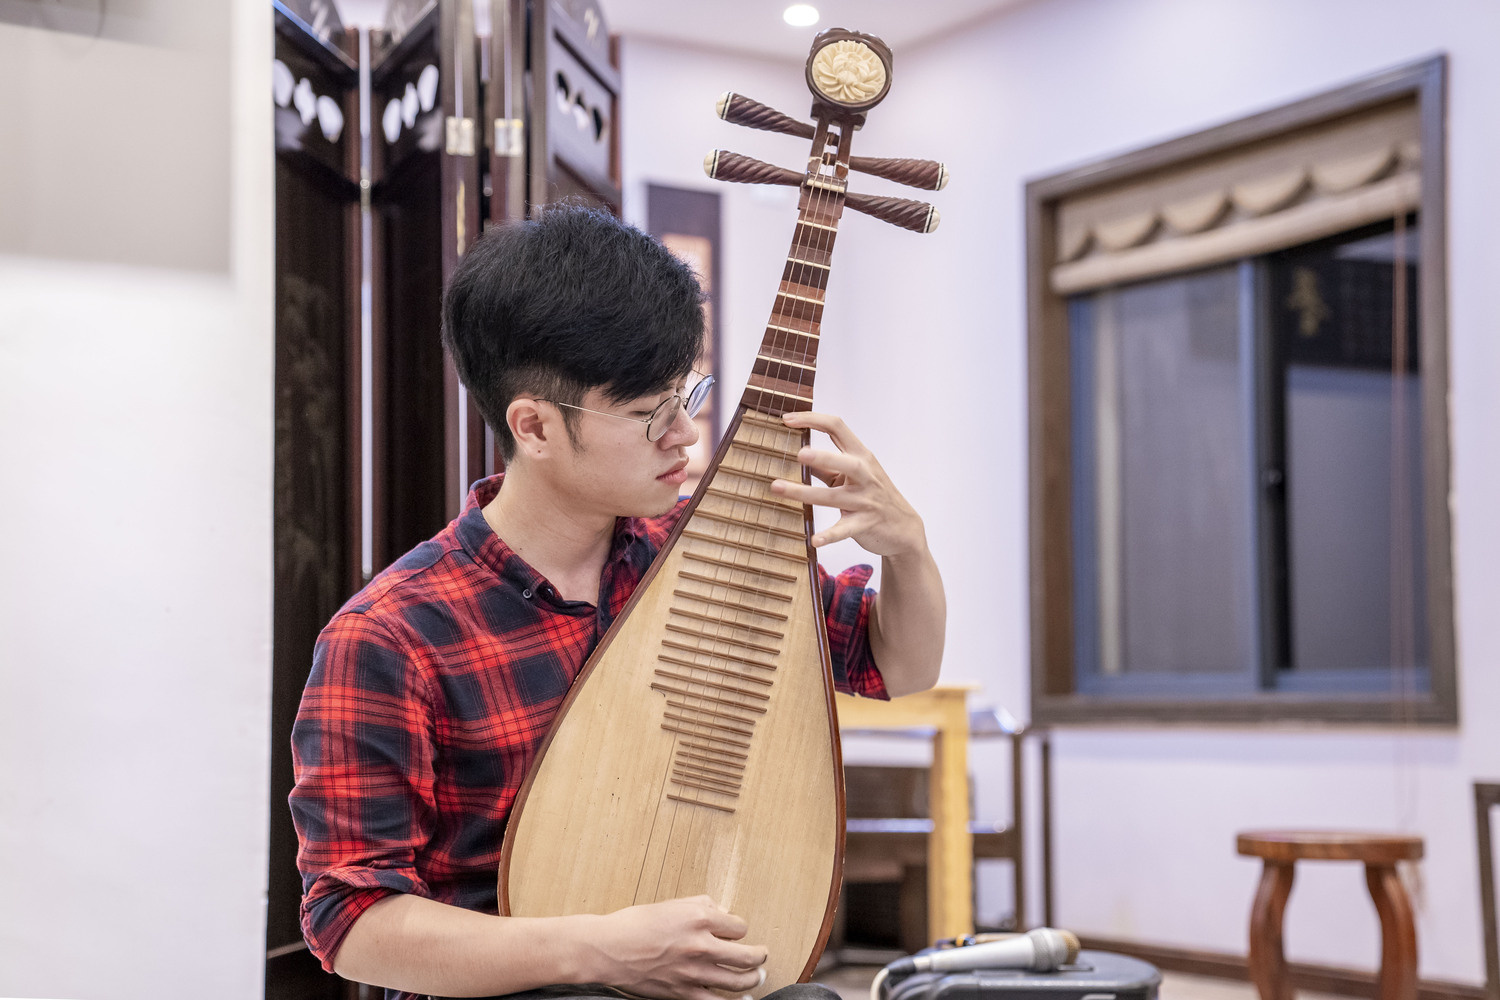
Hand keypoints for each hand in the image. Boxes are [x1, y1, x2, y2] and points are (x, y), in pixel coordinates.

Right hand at [582, 895, 767, 999]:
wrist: (608, 949)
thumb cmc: (634, 924)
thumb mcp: (671, 904)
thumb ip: (700, 905)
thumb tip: (720, 911)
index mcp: (700, 918)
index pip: (739, 926)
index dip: (739, 929)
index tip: (736, 931)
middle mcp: (701, 944)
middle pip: (747, 954)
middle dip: (760, 956)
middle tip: (762, 955)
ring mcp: (694, 971)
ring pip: (739, 980)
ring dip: (754, 979)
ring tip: (758, 976)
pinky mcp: (683, 992)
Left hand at [771, 412, 926, 557]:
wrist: (904, 527)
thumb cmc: (874, 494)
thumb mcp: (853, 475)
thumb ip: (828, 467)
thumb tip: (801, 453)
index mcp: (861, 456)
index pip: (837, 428)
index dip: (812, 420)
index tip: (787, 420)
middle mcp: (865, 475)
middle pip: (846, 462)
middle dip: (822, 457)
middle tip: (799, 454)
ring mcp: (866, 500)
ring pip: (834, 496)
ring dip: (805, 493)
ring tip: (778, 487)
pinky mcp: (865, 524)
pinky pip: (845, 529)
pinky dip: (829, 535)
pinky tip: (814, 540)